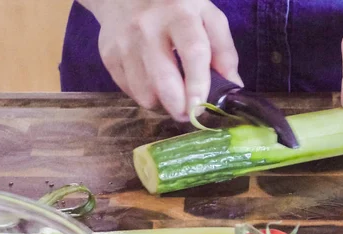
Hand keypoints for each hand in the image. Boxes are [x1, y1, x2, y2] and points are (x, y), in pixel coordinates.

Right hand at [78, 0, 242, 120]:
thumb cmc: (176, 9)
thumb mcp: (207, 17)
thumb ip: (224, 51)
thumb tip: (233, 87)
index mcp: (181, 14)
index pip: (192, 52)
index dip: (198, 84)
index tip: (200, 109)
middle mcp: (148, 27)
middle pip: (163, 79)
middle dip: (179, 106)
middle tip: (188, 114)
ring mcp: (124, 42)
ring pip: (144, 92)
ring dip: (162, 103)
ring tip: (171, 93)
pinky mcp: (108, 55)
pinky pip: (129, 91)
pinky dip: (145, 95)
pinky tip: (152, 82)